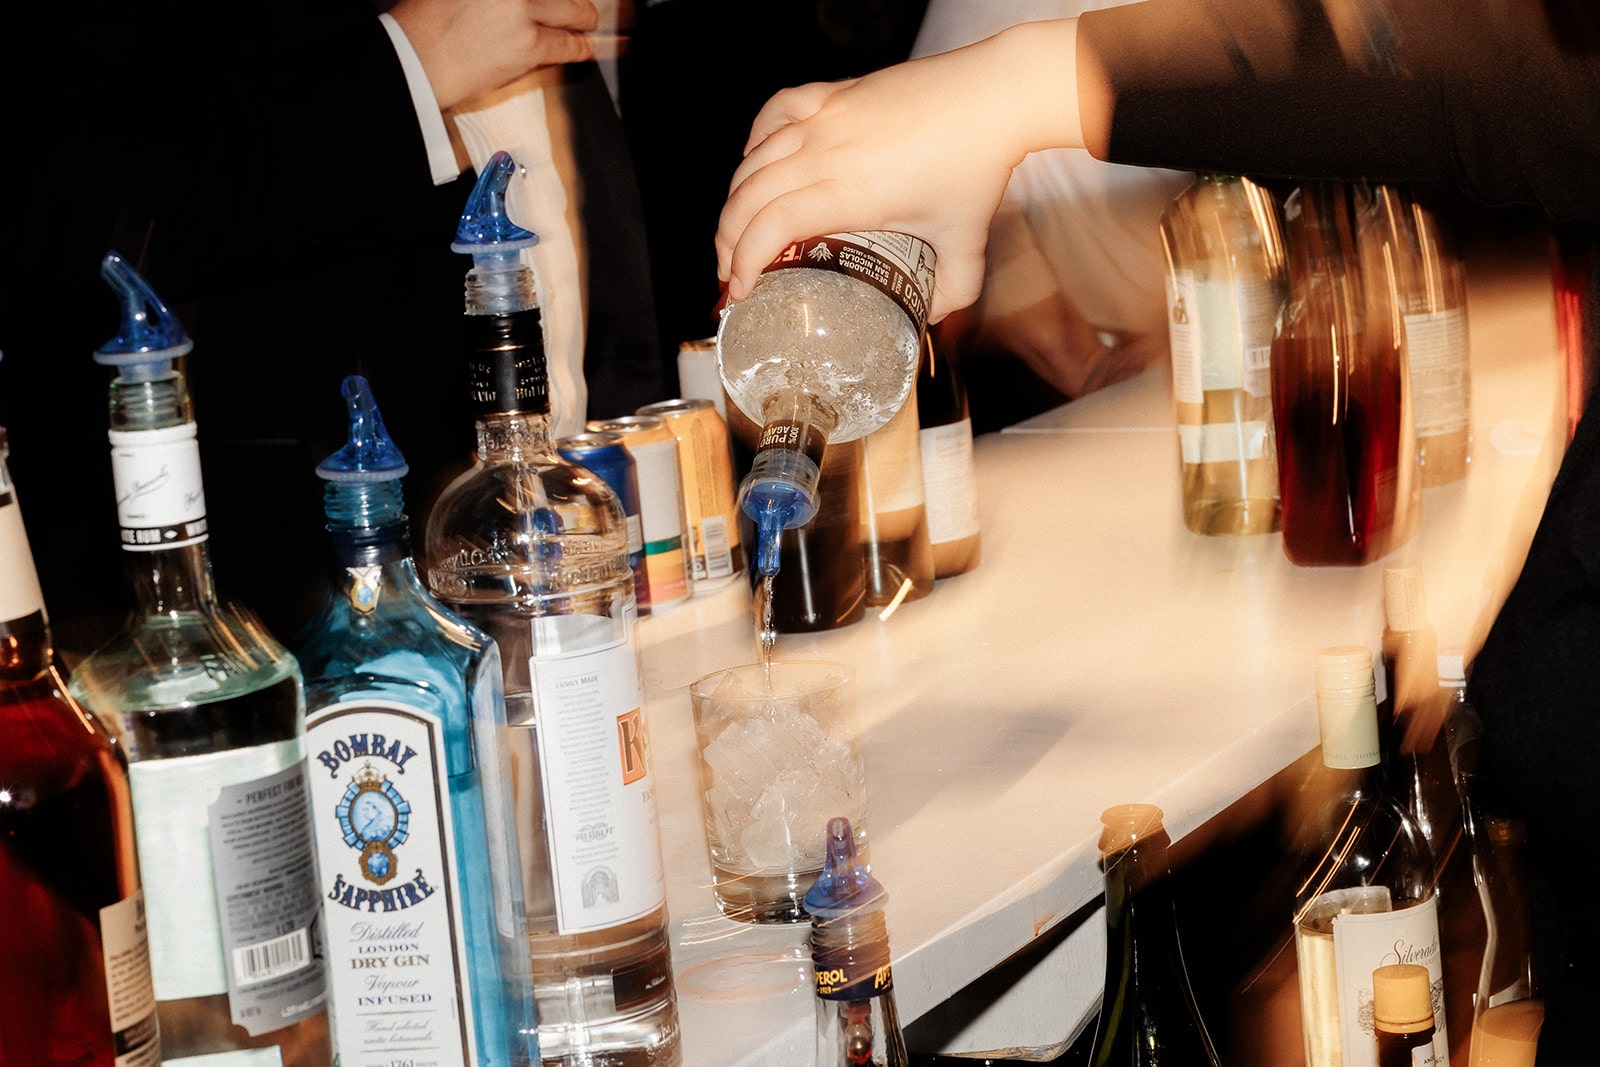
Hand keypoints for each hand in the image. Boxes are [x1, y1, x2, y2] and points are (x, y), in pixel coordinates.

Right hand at [390, 0, 599, 110]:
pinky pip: (568, 45)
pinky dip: (582, 47)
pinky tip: (587, 46)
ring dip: (584, 17)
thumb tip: (518, 6)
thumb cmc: (426, 25)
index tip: (555, 1)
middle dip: (575, 1)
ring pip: (572, 11)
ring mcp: (521, 9)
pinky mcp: (529, 45)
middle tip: (582, 6)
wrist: (416, 60)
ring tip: (588, 20)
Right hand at [715, 19, 1088, 323]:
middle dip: (727, 241)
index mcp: (847, 193)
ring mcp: (825, 119)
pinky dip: (756, 140)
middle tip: (730, 271)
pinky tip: (755, 159)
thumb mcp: (964, 243)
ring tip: (736, 228)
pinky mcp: (835, 94)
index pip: (768, 229)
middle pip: (747, 198)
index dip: (741, 263)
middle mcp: (825, 153)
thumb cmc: (977, 162)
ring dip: (736, 199)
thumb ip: (951, 290)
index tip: (740, 292)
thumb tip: (933, 316)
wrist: (993, 97)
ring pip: (753, 159)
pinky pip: (775, 113)